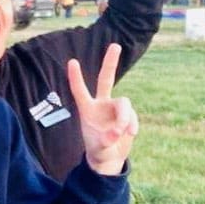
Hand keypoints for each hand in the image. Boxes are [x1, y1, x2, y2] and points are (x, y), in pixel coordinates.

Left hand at [67, 43, 137, 174]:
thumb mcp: (98, 149)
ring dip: (124, 118)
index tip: (72, 61)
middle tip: (115, 45)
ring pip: (124, 104)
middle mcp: (101, 104)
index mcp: (87, 109)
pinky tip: (131, 134)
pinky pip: (132, 116)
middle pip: (106, 79)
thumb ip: (106, 140)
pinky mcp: (128, 115)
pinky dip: (132, 125)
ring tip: (122, 133)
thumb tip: (119, 132)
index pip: (79, 91)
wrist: (110, 157)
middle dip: (110, 63)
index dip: (76, 77)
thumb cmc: (98, 151)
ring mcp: (115, 108)